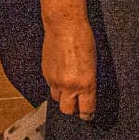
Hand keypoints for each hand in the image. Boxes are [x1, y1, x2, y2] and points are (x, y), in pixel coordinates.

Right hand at [36, 0, 96, 118]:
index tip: (88, 114)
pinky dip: (55, 83)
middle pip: (67, 110)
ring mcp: (55, 79)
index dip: (87, 114)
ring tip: (67, 85)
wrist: (64, 24)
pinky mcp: (45, 72)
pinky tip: (60, 72)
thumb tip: (87, 94)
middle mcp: (69, 85)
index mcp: (86, 84)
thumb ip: (89, 82)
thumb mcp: (93, 64)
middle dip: (72, 108)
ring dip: (62, 95)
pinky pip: (50, 85)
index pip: (86, 111)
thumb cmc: (83, 39)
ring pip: (57, 98)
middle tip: (77, 102)